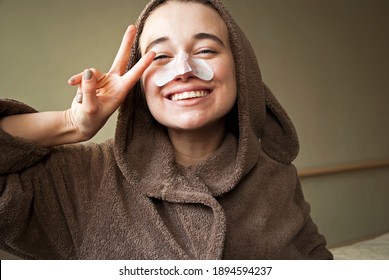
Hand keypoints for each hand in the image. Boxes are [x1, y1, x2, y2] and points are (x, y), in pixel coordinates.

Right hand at [67, 25, 154, 139]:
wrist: (80, 122)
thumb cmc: (89, 120)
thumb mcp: (89, 108)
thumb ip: (89, 90)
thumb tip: (88, 71)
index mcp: (120, 91)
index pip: (134, 75)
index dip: (143, 64)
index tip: (153, 54)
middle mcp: (114, 83)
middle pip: (121, 59)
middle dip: (126, 43)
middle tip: (133, 27)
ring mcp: (103, 80)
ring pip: (92, 72)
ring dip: (83, 83)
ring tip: (81, 99)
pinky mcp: (92, 80)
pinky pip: (83, 75)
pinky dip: (77, 81)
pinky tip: (72, 87)